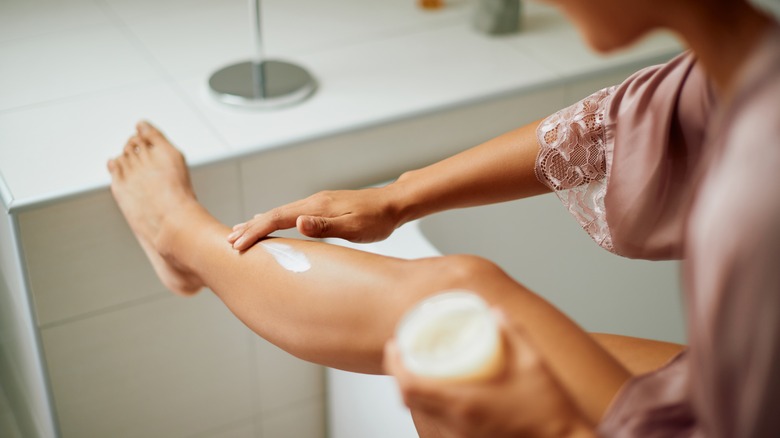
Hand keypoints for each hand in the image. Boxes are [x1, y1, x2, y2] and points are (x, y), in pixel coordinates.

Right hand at [227, 187, 402, 249]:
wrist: (394, 204)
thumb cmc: (377, 220)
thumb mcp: (353, 228)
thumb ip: (324, 226)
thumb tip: (297, 223)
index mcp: (316, 207)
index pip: (277, 218)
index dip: (255, 232)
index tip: (236, 245)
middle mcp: (312, 202)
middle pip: (273, 214)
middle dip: (250, 228)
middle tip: (228, 241)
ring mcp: (317, 203)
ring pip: (281, 213)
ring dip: (259, 224)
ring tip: (241, 234)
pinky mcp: (322, 207)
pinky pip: (290, 214)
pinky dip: (274, 221)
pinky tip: (271, 224)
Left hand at [384, 312, 593, 437]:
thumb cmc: (550, 411)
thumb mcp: (532, 361)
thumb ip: (512, 332)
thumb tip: (495, 312)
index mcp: (462, 402)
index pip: (409, 385)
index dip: (395, 363)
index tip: (393, 345)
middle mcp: (455, 423)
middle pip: (408, 400)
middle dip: (400, 375)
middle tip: (402, 353)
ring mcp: (460, 435)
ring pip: (420, 415)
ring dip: (413, 392)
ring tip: (419, 370)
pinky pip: (436, 425)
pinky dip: (429, 409)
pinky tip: (441, 395)